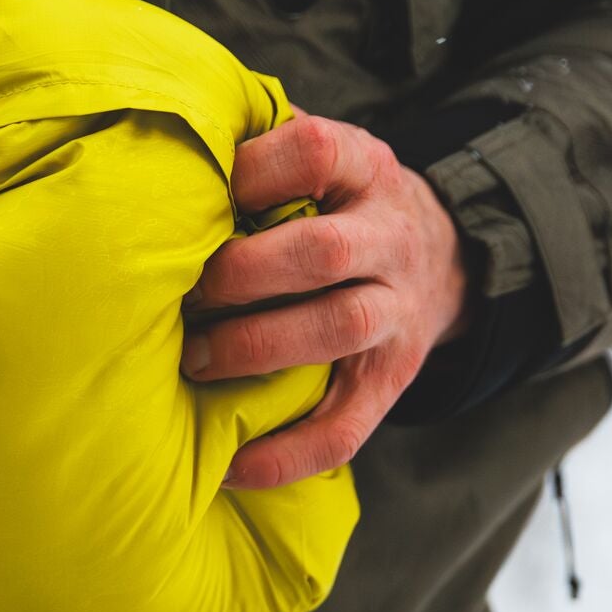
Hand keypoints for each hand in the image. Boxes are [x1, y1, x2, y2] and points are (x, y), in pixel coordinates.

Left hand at [182, 109, 471, 487]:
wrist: (445, 257)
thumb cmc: (343, 204)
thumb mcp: (327, 158)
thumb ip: (263, 146)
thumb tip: (167, 147)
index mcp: (366, 170)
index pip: (316, 152)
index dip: (251, 172)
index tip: (195, 195)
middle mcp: (390, 239)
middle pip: (324, 251)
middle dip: (244, 273)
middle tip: (186, 293)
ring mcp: (397, 314)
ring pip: (340, 329)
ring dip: (258, 347)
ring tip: (196, 362)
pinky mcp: (391, 382)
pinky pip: (346, 429)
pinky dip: (286, 455)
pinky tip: (231, 465)